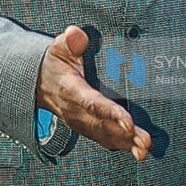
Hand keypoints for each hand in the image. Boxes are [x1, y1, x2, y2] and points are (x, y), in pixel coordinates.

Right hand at [36, 25, 150, 159]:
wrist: (40, 84)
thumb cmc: (54, 65)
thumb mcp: (58, 48)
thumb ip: (69, 42)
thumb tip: (76, 34)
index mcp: (71, 91)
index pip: (92, 103)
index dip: (111, 113)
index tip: (128, 122)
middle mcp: (76, 112)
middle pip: (104, 125)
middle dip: (126, 135)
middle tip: (145, 142)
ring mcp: (81, 123)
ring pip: (106, 136)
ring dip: (127, 145)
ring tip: (144, 150)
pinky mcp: (88, 128)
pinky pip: (105, 140)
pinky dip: (121, 146)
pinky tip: (137, 151)